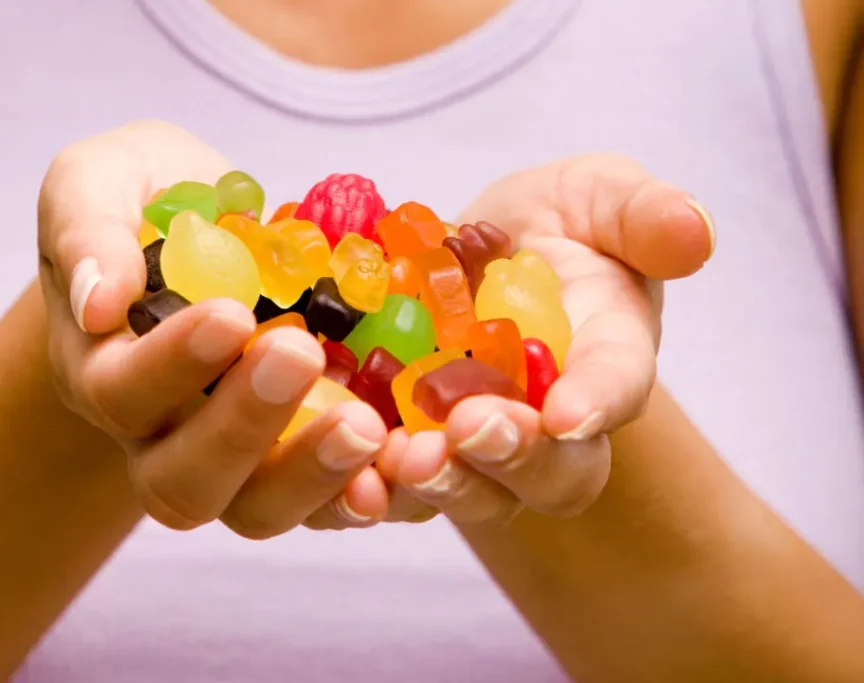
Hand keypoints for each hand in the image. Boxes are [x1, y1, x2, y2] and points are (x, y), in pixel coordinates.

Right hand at [37, 120, 390, 536]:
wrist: (209, 230)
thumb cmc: (150, 203)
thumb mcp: (99, 181)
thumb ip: (86, 229)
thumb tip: (99, 304)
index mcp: (105, 371)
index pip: (123, 392)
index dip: (173, 364)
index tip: (232, 313)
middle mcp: (163, 436)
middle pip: (185, 482)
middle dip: (244, 428)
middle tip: (300, 356)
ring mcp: (236, 458)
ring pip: (258, 509)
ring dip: (312, 476)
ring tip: (365, 425)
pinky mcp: (300, 455)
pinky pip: (329, 500)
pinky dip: (368, 488)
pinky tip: (406, 456)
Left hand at [378, 155, 714, 521]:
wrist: (477, 258)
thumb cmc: (554, 226)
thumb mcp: (599, 197)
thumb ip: (644, 213)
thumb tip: (693, 231)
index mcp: (606, 357)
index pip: (616, 386)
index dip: (597, 401)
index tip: (569, 413)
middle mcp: (550, 422)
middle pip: (550, 472)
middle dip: (512, 457)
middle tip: (468, 430)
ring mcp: (481, 447)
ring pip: (475, 495)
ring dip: (441, 486)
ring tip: (402, 459)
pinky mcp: (415, 451)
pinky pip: (397, 490)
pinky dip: (369, 490)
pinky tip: (341, 472)